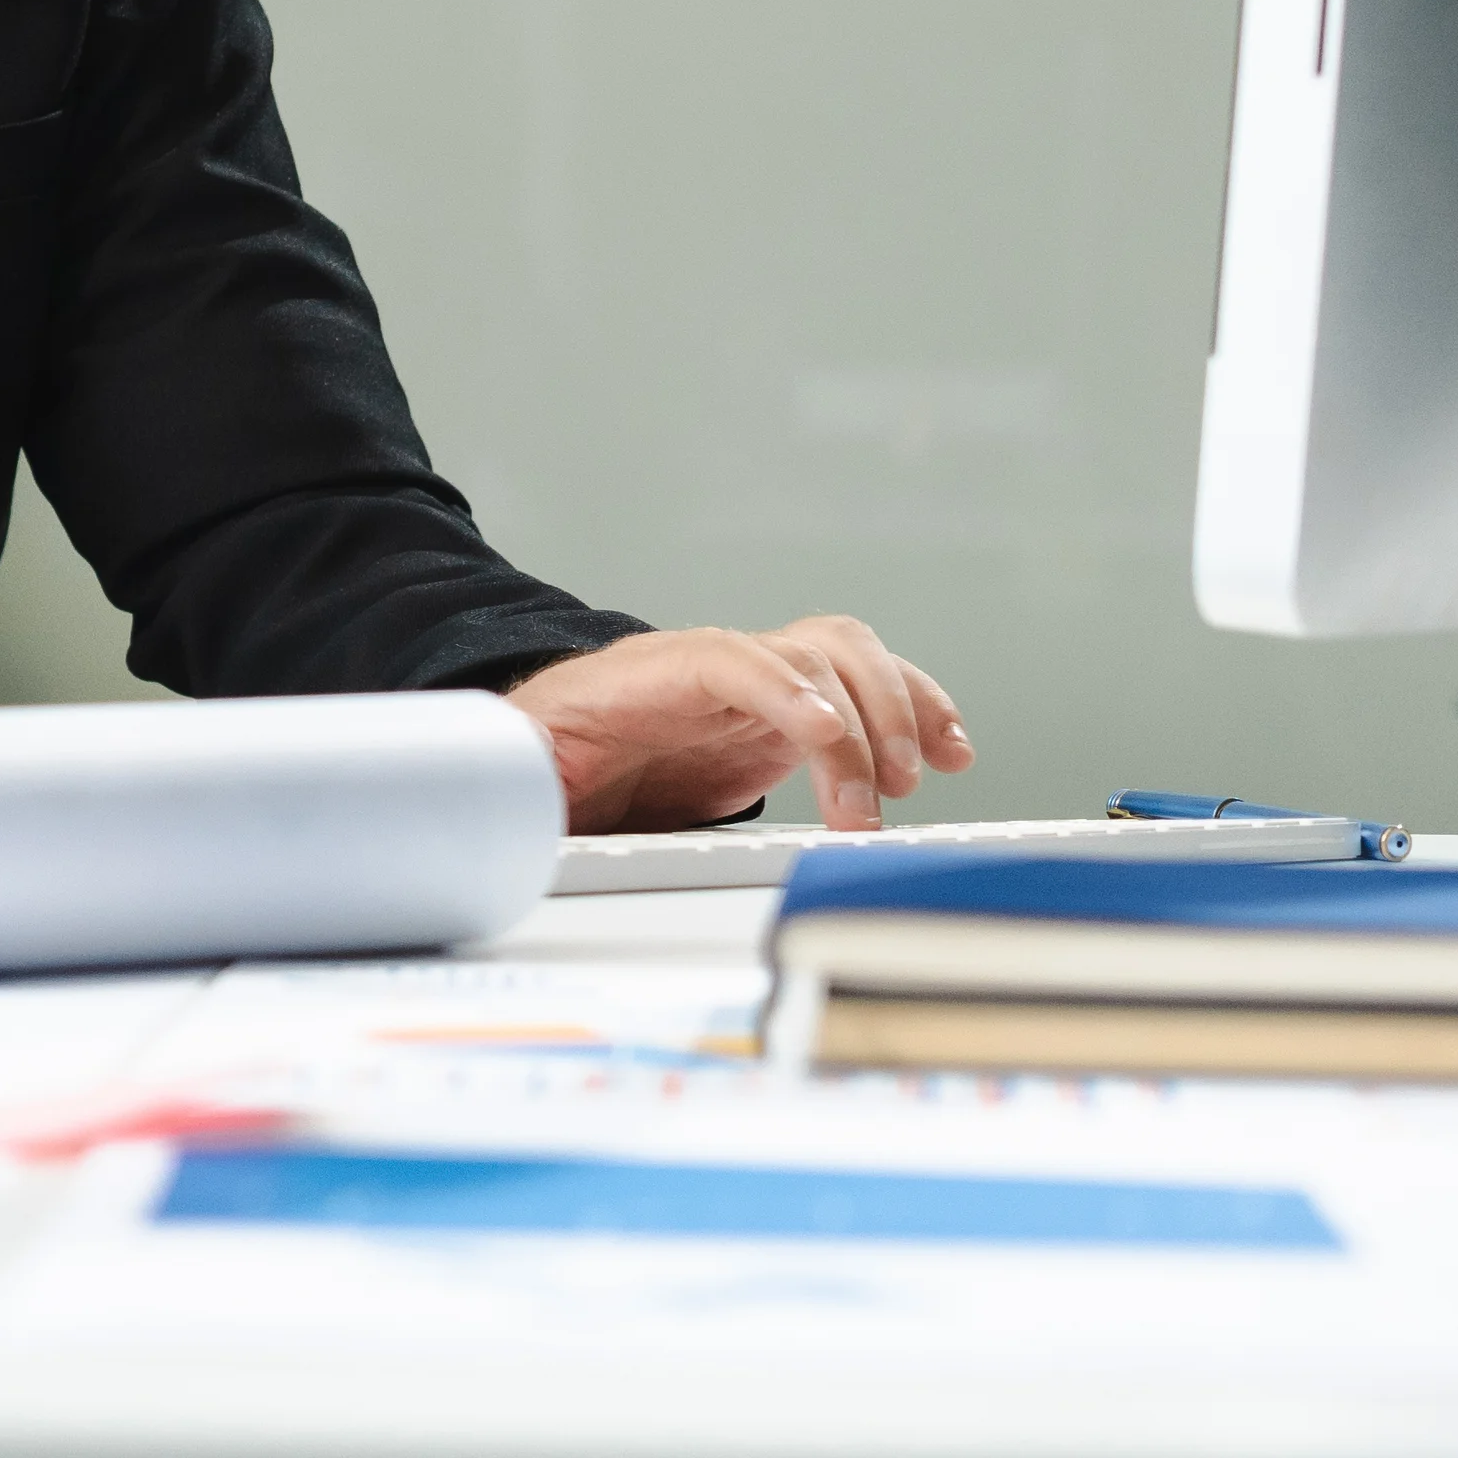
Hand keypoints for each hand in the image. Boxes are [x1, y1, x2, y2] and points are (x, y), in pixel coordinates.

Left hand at [507, 616, 969, 830]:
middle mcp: (717, 663)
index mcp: (650, 674)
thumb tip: (505, 780)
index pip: (727, 659)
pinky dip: (916, 708)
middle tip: (875, 804)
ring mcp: (761, 680)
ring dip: (900, 708)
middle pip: (806, 653)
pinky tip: (952, 747)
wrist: (559, 742)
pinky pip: (867, 688)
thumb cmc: (546, 755)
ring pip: (848, 656)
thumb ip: (529, 767)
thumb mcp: (528, 763)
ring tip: (924, 776)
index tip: (821, 732)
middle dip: (858, 722)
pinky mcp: (791, 711)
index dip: (781, 689)